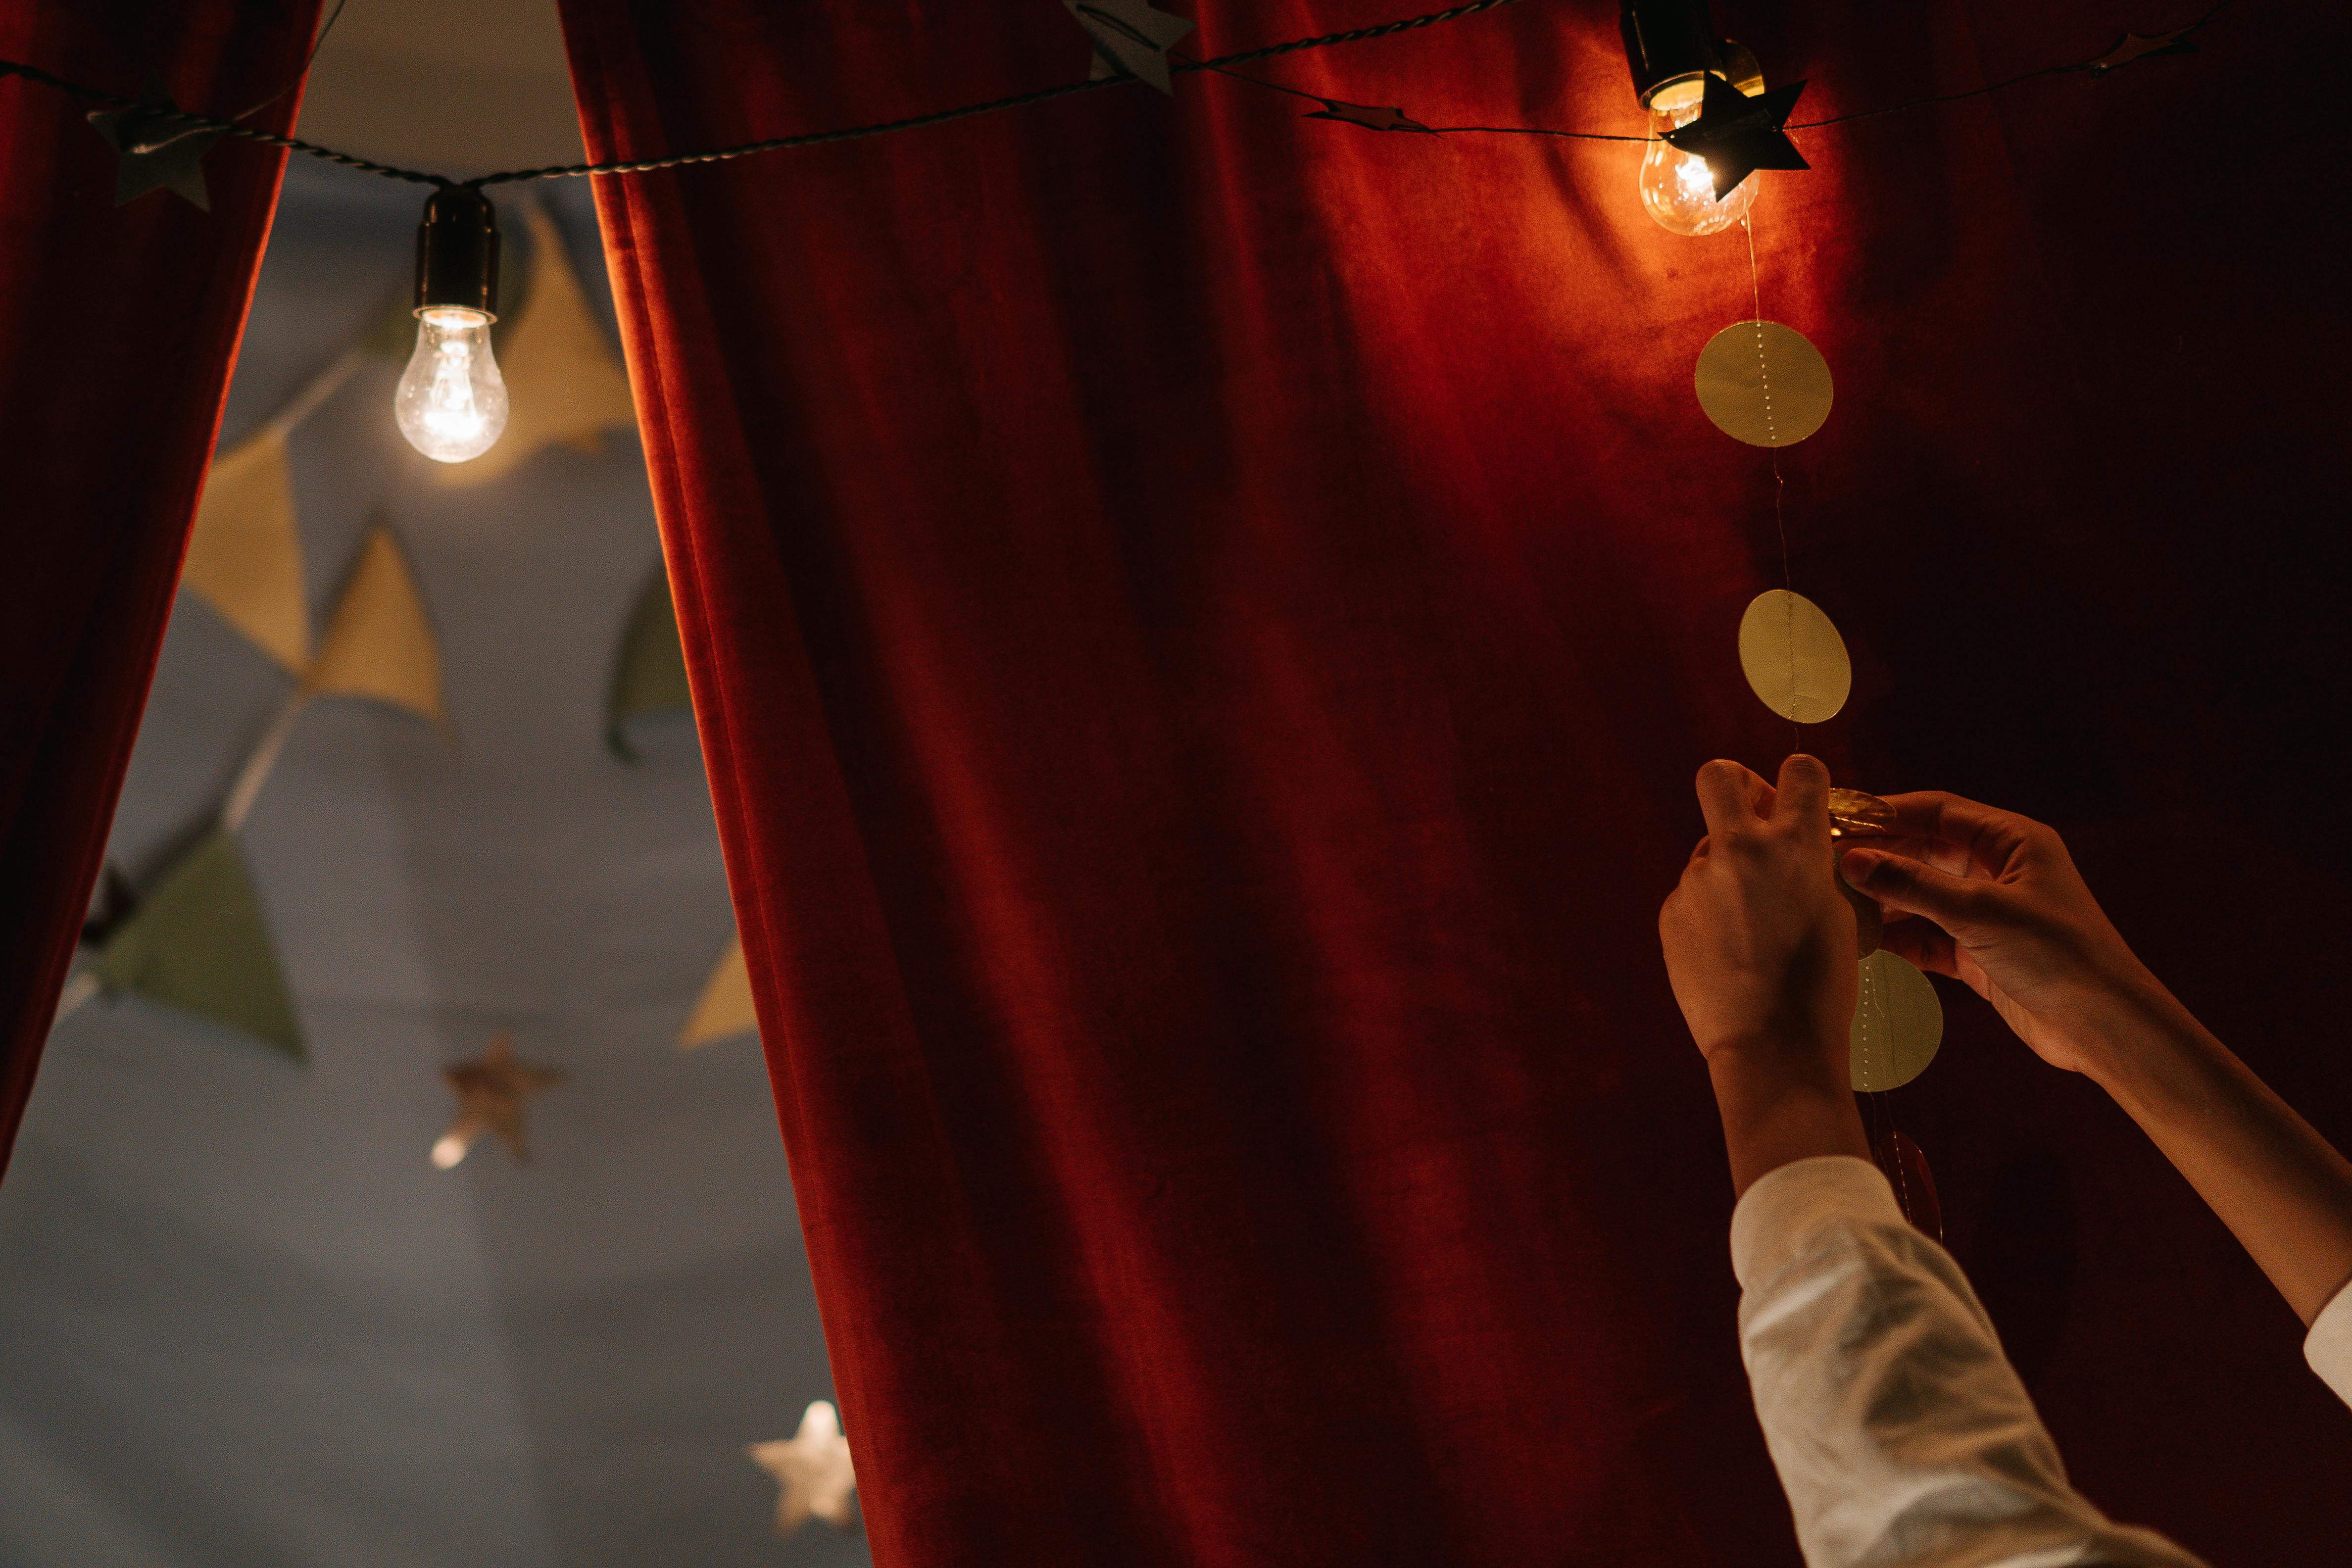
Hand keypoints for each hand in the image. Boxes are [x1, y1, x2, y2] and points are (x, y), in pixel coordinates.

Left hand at [1660, 754, 1857, 1065]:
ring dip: (1728, 874)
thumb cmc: (1820, 986)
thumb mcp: (1839, 914)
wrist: (1772, 1045)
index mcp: (1796, 846)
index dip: (1800, 780)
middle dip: (1736, 785)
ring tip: (1752, 931)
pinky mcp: (1671, 911)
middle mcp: (1741, 851)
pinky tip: (1728, 953)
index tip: (1798, 797)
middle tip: (1751, 819)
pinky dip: (1709, 914)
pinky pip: (1693, 896)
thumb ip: (1811, 868)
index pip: (1799, 771)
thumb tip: (1795, 850)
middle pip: (1719, 776)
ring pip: (1710, 853)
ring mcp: (1698, 881)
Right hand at [1838, 793, 2164, 1075]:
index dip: (1884, 813)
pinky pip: (1926, 935)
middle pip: (1922, 851)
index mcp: (2012, 841)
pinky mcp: (1978, 953)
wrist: (2103, 1027)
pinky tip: (1865, 942)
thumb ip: (1913, 885)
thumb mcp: (1980, 912)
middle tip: (1823, 866)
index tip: (1834, 820)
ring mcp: (1987, 912)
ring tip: (1835, 905)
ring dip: (1883, 900)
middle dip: (1877, 858)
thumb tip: (1851, 860)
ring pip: (1920, 895)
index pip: (1935, 811)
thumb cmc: (2058, 955)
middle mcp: (1998, 871)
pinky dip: (1898, 938)